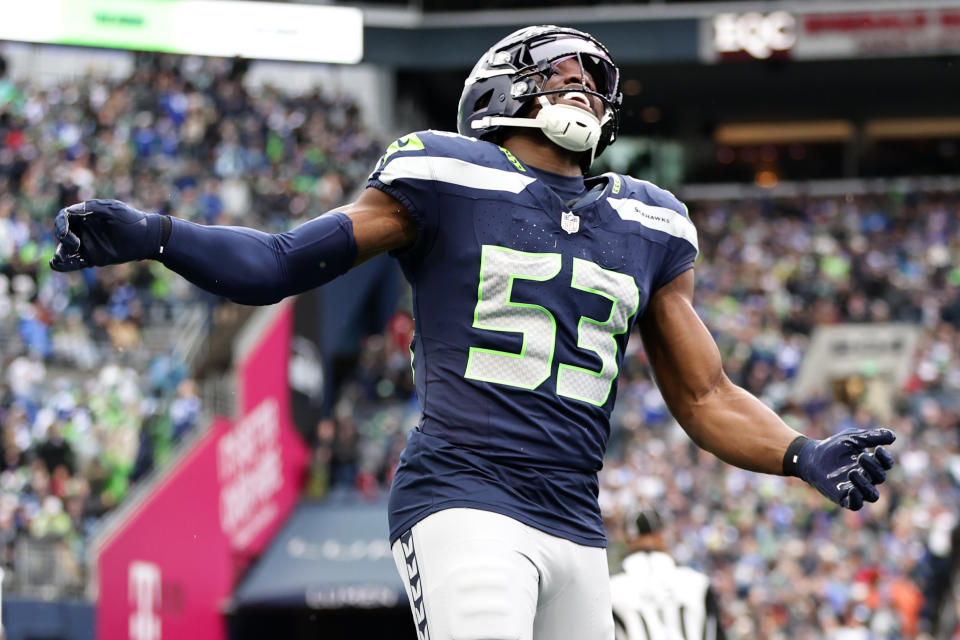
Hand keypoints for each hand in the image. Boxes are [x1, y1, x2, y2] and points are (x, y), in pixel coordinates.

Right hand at [50, 199, 167, 271]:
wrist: (148, 238)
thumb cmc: (131, 220)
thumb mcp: (111, 210)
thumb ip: (90, 209)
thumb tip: (69, 212)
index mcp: (85, 215)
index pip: (64, 218)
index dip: (60, 225)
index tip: (65, 233)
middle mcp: (84, 229)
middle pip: (62, 234)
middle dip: (63, 240)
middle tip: (75, 245)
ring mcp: (88, 244)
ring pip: (66, 250)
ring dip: (60, 254)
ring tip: (59, 259)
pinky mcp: (93, 258)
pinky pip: (75, 263)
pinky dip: (64, 265)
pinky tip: (57, 266)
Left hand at [797, 428, 894, 509]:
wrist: (812, 456)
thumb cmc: (834, 446)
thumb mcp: (852, 437)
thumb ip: (871, 436)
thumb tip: (893, 436)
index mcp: (872, 464)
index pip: (886, 464)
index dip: (885, 458)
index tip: (877, 449)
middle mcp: (867, 478)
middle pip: (880, 477)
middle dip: (873, 467)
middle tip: (862, 456)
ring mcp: (856, 488)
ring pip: (872, 495)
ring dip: (866, 484)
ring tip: (853, 471)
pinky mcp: (843, 497)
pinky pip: (856, 505)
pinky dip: (857, 499)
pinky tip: (851, 490)